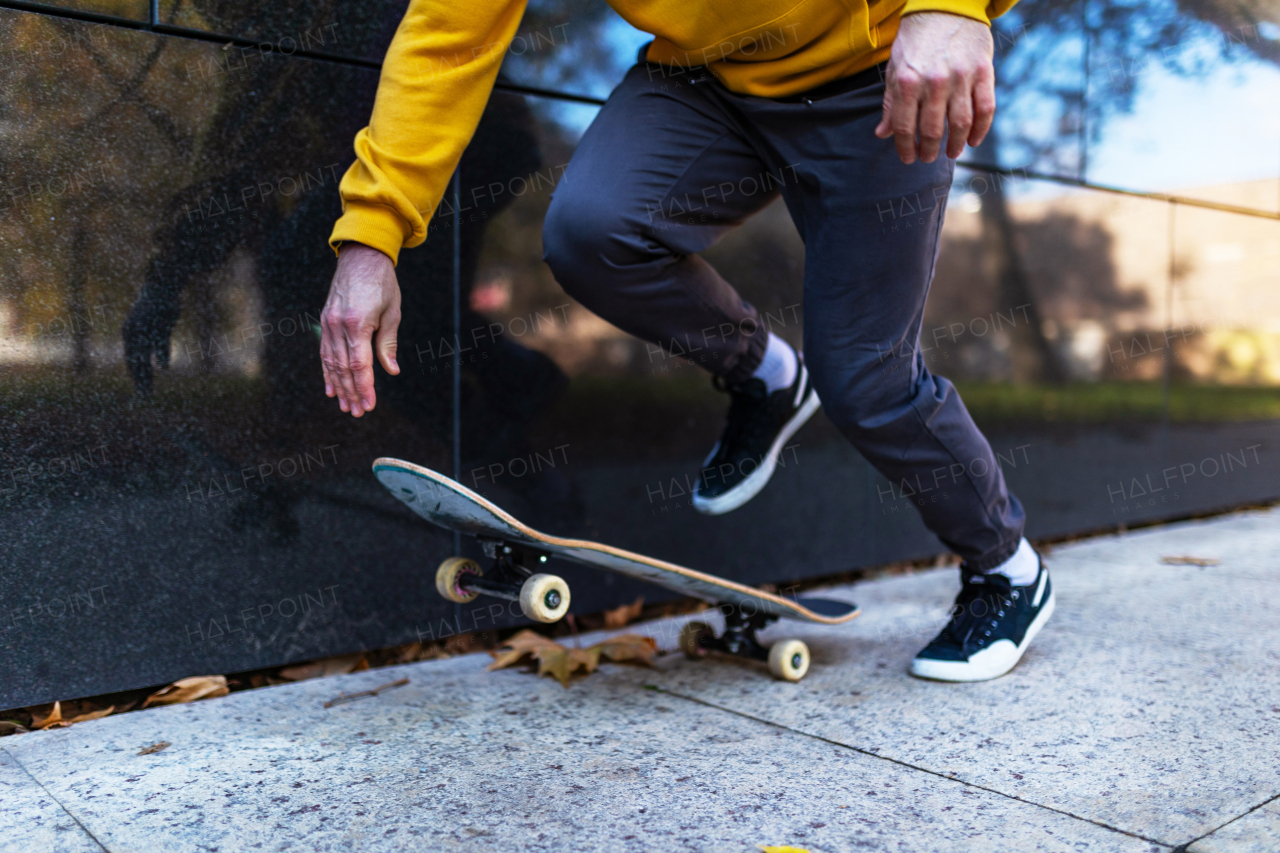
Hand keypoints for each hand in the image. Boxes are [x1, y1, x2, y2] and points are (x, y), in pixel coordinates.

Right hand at [320, 243, 400, 416]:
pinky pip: (324, 351)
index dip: (364, 387)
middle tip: (358, 412)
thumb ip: (387, 343)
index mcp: (357, 323)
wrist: (361, 256)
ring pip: (331, 363)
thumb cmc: (382, 283)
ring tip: (345, 406)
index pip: (359, 365)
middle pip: (342, 368)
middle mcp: (338, 325)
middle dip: (351, 392)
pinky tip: (331, 388)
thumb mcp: (392, 312)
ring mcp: (328, 323)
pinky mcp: (325, 321)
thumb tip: (391, 370)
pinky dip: (327, 371)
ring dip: (338, 386)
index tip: (369, 405)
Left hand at [875, 11, 995, 163]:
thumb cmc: (916, 40)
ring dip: (955, 145)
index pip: (904, 127)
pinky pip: (985, 108)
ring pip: (960, 124)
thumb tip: (882, 134)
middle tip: (927, 158)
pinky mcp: (983, 72)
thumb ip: (890, 102)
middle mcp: (934, 82)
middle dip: (929, 150)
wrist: (946, 6)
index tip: (908, 158)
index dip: (905, 148)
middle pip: (932, 130)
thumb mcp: (895, 67)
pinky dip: (980, 129)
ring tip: (951, 153)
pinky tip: (972, 140)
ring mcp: (960, 77)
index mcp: (907, 81)